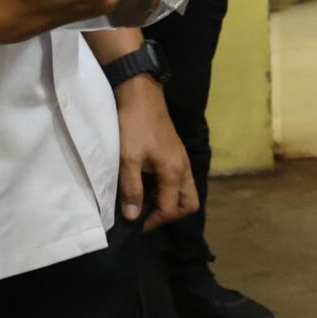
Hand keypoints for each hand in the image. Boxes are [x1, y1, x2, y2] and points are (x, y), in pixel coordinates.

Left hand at [114, 75, 198, 230]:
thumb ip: (132, 189)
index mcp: (174, 172)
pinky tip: (147, 184)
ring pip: (184, 191)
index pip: (171, 209)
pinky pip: (178, 180)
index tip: (134, 224)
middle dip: (170, 214)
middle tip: (147, 215)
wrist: (140, 93)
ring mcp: (182, 159)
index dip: (153, 221)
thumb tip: (133, 217)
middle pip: (188, 203)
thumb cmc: (134, 125)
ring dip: (169, 201)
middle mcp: (184, 168)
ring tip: (145, 201)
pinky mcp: (175, 152)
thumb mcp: (128, 159)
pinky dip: (167, 189)